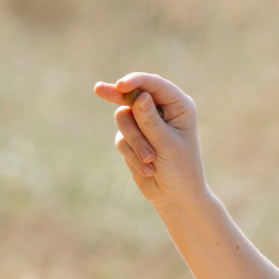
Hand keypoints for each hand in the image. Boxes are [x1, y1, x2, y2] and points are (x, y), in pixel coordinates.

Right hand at [93, 73, 205, 211]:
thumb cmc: (180, 169)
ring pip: (123, 119)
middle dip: (119, 98)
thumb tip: (140, 96)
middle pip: (133, 96)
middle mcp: (161, 110)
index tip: (120, 85)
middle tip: (98, 89)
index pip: (155, 85)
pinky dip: (131, 153)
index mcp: (178, 106)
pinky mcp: (133, 138)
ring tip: (150, 159)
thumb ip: (150, 121)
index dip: (136, 81)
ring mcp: (145, 123)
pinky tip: (147, 168)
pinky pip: (121, 138)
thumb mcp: (166, 144)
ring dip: (134, 140)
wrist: (175, 196)